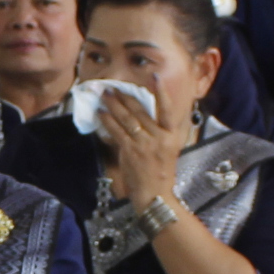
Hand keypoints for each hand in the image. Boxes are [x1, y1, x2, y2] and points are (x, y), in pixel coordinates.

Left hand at [96, 84, 188, 207]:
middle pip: (141, 111)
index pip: (167, 109)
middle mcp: (160, 137)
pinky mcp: (131, 151)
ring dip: (114, 105)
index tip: (154, 77)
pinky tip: (101, 113)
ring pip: (128, 118)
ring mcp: (145, 143)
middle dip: (125, 97)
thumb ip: (157, 134)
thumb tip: (140, 118)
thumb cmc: (161, 174)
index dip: (161, 92)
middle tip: (114, 86)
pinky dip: (108, 120)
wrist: (156, 196)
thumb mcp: (167, 151)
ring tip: (105, 94)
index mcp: (172, 135)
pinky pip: (117, 131)